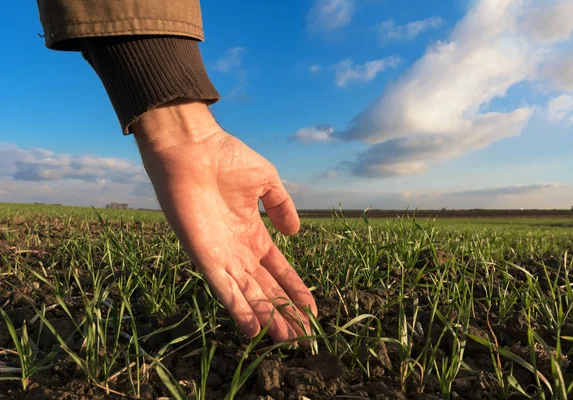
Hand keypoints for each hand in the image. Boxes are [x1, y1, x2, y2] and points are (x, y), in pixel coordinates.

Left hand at [132, 100, 316, 342]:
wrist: (192, 148)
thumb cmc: (226, 158)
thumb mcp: (266, 181)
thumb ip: (281, 207)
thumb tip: (294, 234)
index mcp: (252, 234)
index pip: (278, 269)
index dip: (295, 289)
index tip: (312, 310)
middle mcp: (237, 251)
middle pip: (266, 289)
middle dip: (285, 312)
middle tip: (304, 338)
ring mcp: (221, 256)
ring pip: (249, 295)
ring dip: (267, 318)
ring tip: (287, 340)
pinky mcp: (204, 257)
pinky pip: (223, 288)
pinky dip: (238, 309)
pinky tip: (253, 330)